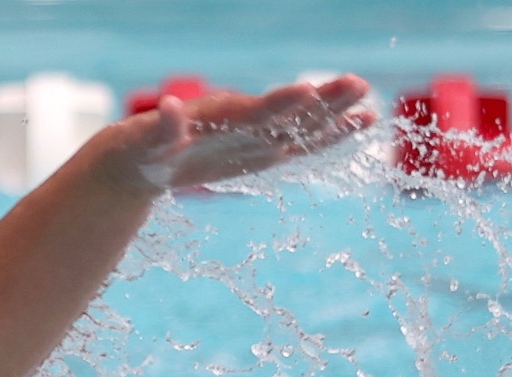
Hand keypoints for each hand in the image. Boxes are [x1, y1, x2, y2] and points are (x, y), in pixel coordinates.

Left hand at [109, 75, 376, 191]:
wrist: (146, 158)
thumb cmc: (144, 149)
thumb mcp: (147, 143)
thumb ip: (162, 128)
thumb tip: (168, 107)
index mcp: (220, 117)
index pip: (255, 110)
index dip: (280, 104)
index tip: (306, 91)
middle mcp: (245, 122)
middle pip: (289, 111)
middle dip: (321, 101)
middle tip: (356, 83)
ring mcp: (259, 136)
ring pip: (304, 123)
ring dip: (334, 111)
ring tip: (367, 95)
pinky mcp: (265, 153)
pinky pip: (304, 144)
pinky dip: (333, 134)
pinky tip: (366, 120)